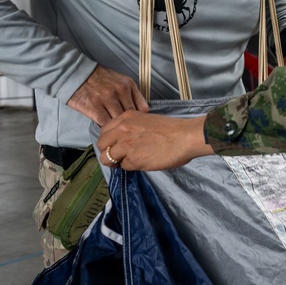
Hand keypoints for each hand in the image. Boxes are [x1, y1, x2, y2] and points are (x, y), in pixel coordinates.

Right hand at [66, 65, 148, 125]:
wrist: (76, 73)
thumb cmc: (98, 79)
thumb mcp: (120, 80)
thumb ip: (133, 94)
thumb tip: (145, 111)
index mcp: (128, 85)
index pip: (141, 108)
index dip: (139, 119)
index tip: (137, 125)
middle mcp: (119, 91)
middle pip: (130, 116)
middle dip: (129, 125)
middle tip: (128, 133)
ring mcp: (106, 99)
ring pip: (118, 121)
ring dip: (117, 129)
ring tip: (116, 134)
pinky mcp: (94, 107)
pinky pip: (105, 123)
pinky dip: (106, 129)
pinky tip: (106, 130)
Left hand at [97, 113, 212, 169]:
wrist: (185, 137)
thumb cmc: (172, 129)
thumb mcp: (146, 120)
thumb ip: (131, 128)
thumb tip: (123, 140)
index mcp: (126, 118)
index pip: (104, 130)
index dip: (108, 140)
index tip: (115, 145)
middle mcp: (122, 130)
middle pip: (101, 144)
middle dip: (107, 152)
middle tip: (117, 156)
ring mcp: (125, 145)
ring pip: (107, 158)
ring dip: (116, 162)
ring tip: (128, 161)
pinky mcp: (132, 160)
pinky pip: (123, 166)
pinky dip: (131, 166)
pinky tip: (142, 162)